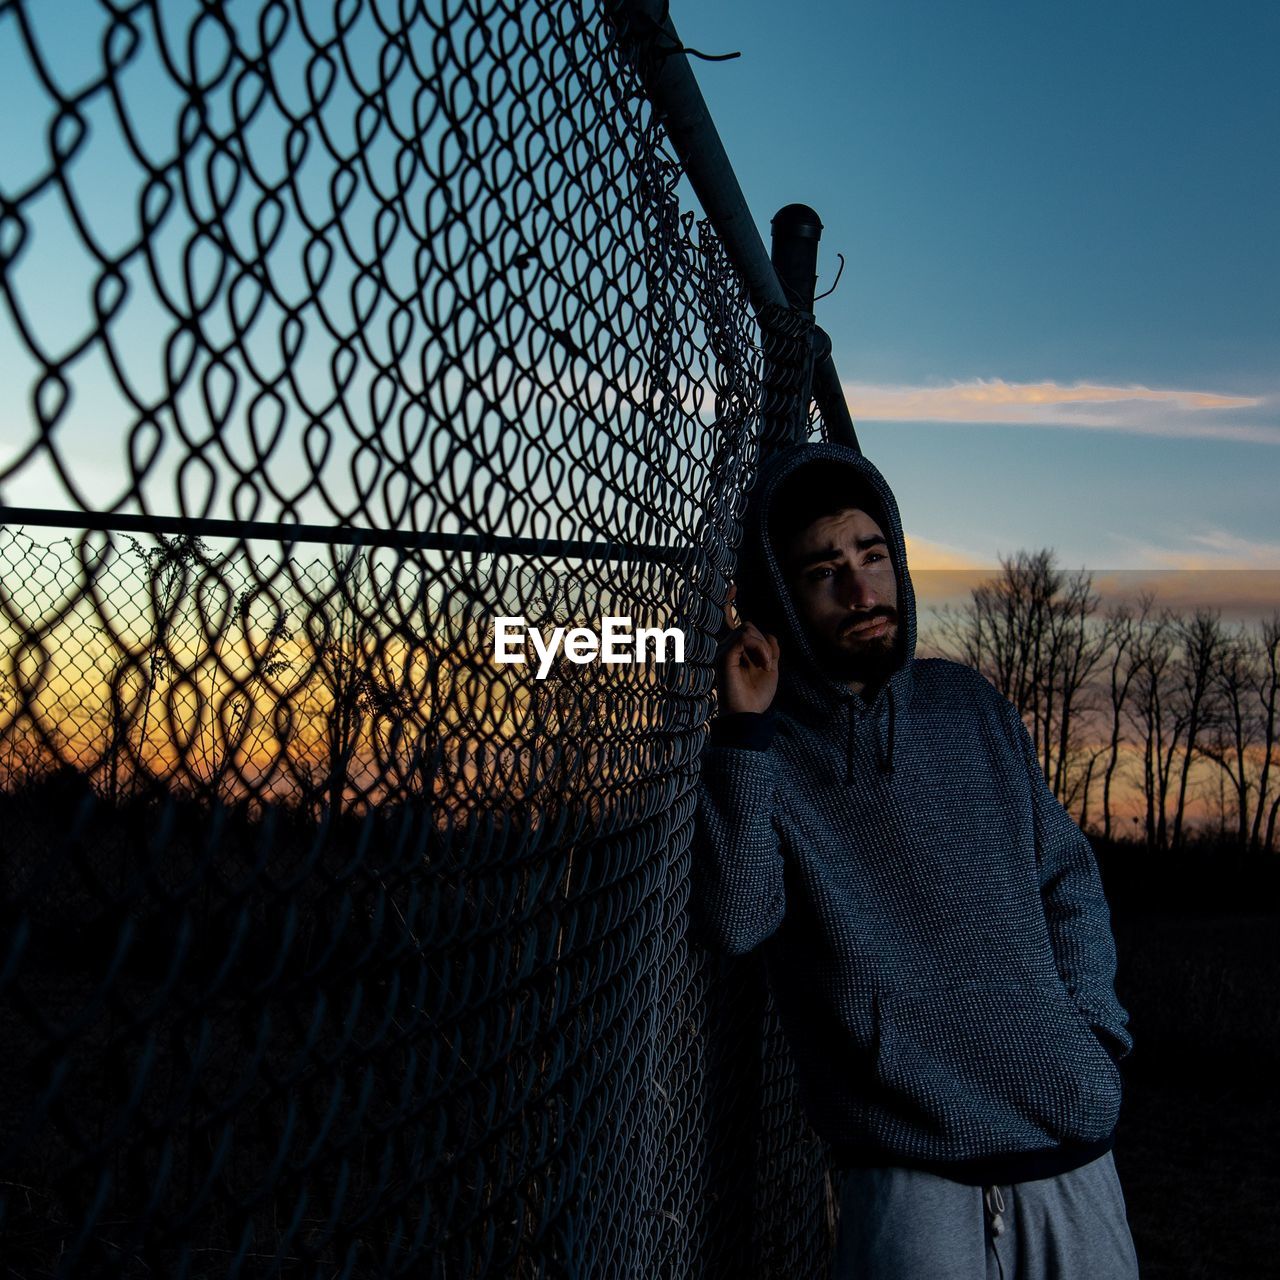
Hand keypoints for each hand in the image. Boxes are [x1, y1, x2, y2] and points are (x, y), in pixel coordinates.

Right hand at [716, 583, 779, 714]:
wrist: (748, 715)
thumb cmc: (756, 695)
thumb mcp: (771, 668)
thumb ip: (770, 650)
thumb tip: (769, 634)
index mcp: (735, 650)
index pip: (730, 621)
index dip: (729, 602)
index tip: (732, 587)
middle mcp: (726, 648)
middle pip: (748, 625)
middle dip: (764, 641)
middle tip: (767, 663)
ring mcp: (723, 652)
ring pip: (747, 629)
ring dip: (763, 646)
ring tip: (765, 665)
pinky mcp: (724, 656)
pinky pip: (744, 636)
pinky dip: (758, 647)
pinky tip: (762, 663)